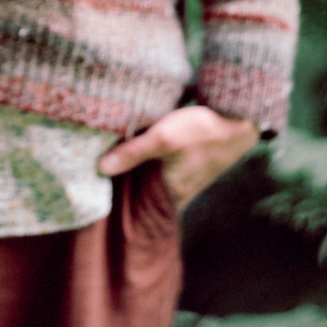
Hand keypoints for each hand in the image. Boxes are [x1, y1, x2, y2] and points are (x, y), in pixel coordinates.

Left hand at [98, 104, 259, 209]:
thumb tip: (99, 168)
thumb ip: (133, 152)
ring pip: (144, 176)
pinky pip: (153, 164)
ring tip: (100, 154)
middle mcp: (173, 192)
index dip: (112, 201)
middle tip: (86, 169)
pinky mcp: (180, 162)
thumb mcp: (164, 138)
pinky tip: (126, 142)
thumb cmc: (204, 131)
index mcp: (169, 195)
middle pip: (136, 192)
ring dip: (128, 166)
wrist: (239, 117)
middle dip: (115, 183)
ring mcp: (178, 177)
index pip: (132, 208)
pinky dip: (140, 156)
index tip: (88, 190)